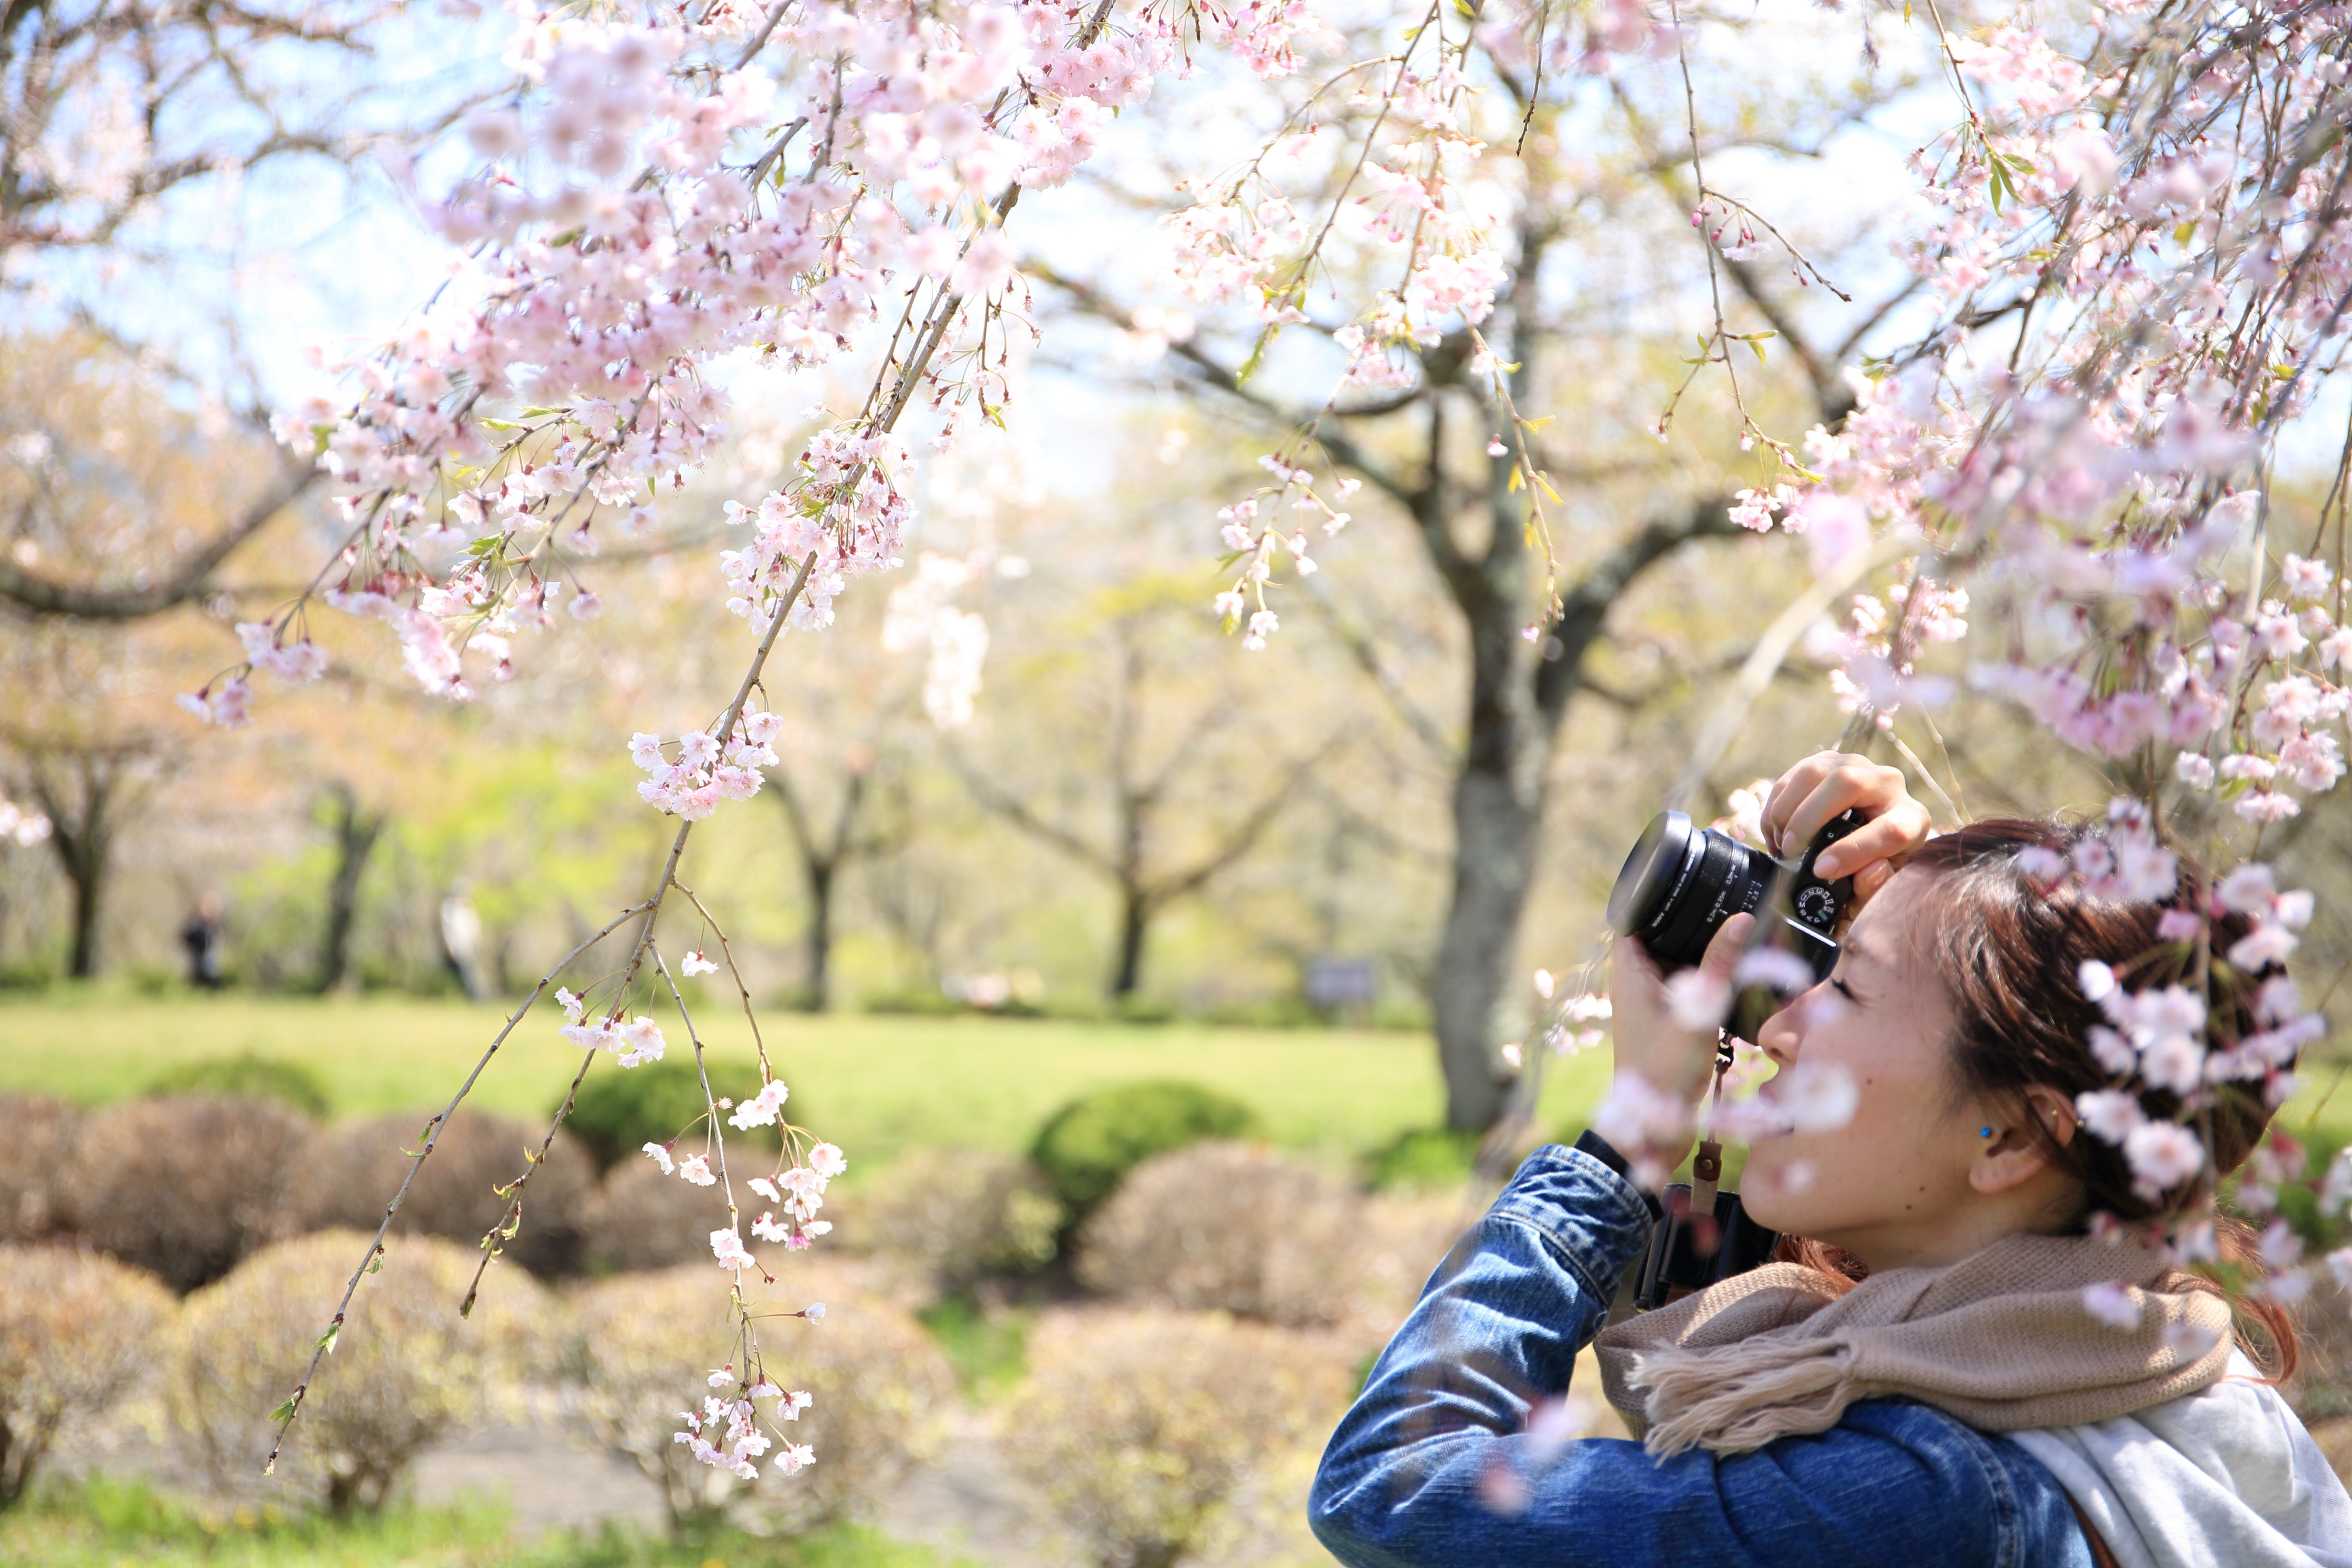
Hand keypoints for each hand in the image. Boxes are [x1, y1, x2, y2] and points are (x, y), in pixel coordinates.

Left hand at [1606, 914, 1752, 1170]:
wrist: (1655, 1129)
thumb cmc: (1665, 1072)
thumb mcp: (1698, 1012)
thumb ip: (1720, 966)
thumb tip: (1740, 919)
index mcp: (1630, 975)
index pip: (1633, 919)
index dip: (1653, 899)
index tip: (1686, 883)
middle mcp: (1637, 985)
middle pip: (1661, 939)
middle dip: (1691, 926)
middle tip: (1728, 908)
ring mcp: (1652, 1005)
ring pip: (1678, 965)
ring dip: (1703, 956)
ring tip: (1739, 936)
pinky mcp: (1669, 1024)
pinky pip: (1688, 991)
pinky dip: (1707, 983)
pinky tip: (1735, 979)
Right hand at [1760, 751, 1930, 904]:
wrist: (1868, 832)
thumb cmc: (1874, 861)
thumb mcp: (1880, 883)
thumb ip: (1876, 885)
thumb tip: (1866, 873)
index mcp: (1911, 819)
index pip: (1891, 829)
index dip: (1853, 851)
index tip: (1820, 870)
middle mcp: (1888, 783)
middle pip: (1846, 782)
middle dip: (1808, 819)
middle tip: (1790, 851)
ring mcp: (1856, 765)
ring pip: (1813, 771)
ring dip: (1786, 809)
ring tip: (1780, 842)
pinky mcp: (1828, 760)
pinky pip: (1793, 774)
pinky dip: (1776, 804)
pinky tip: (1776, 831)